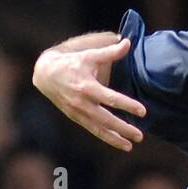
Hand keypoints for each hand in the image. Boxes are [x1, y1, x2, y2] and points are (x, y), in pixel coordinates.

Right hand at [32, 37, 145, 151]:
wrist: (45, 74)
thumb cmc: (71, 62)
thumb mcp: (89, 55)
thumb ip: (109, 52)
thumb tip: (128, 43)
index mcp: (86, 86)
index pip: (110, 98)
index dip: (127, 105)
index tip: (142, 111)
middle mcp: (82, 102)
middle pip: (106, 118)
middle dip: (123, 128)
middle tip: (140, 135)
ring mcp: (78, 112)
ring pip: (99, 128)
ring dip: (115, 138)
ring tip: (130, 145)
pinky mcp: (76, 117)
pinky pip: (93, 130)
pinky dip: (106, 137)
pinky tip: (120, 143)